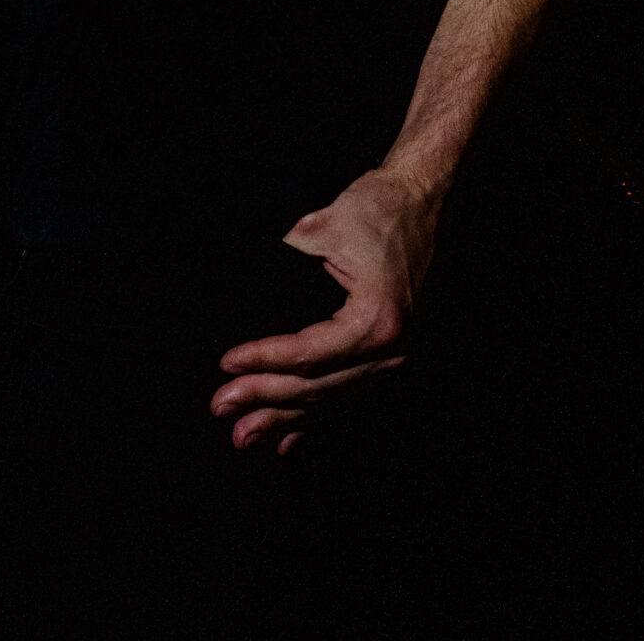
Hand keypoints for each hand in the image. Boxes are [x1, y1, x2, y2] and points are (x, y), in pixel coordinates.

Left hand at [210, 166, 442, 455]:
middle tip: (219, 407)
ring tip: (243, 436)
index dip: (265, 360)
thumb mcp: (324, 226)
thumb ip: (285, 260)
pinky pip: (346, 396)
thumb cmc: (379, 207)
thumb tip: (238, 290)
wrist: (423, 201)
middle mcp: (391, 350)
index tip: (226, 363)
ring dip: (284, 420)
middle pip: (318, 386)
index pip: (310, 353)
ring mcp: (393, 358)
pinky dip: (315, 421)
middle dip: (265, 399)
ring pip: (330, 400)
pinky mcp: (388, 356)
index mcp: (378, 320)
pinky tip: (287, 442)